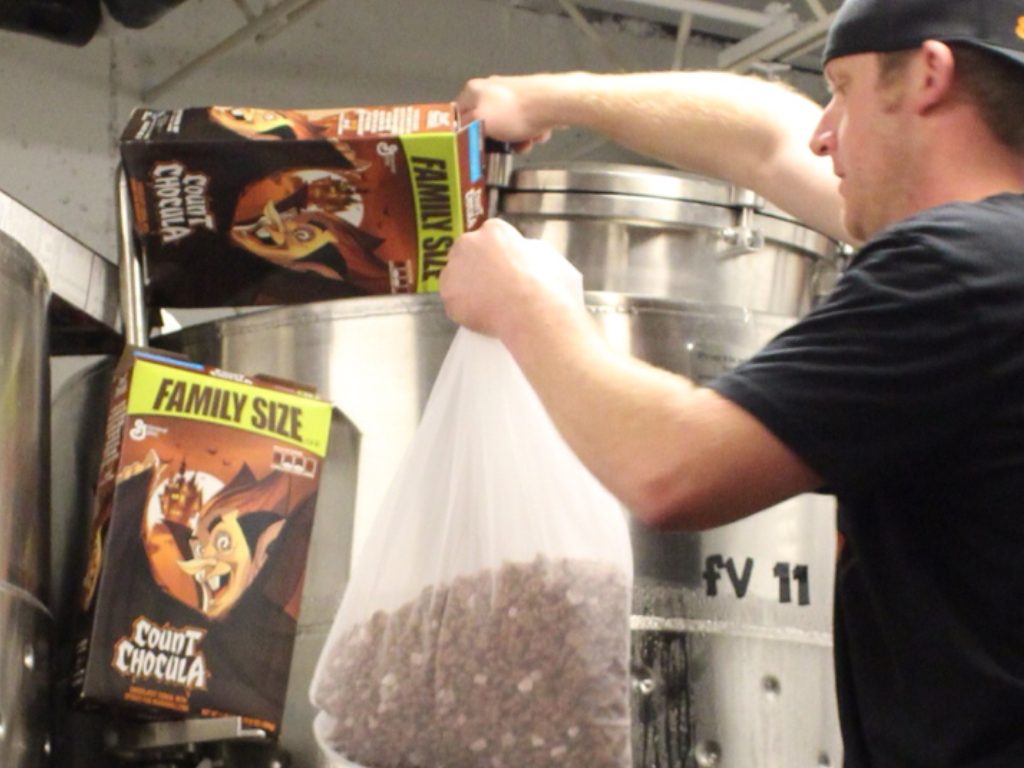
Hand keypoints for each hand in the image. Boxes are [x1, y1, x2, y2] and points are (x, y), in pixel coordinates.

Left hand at [440, 219, 542, 337]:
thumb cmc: (543, 284)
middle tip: (493, 286)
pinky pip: (453, 301)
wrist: (530, 311)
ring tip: (488, 304)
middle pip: (466, 252)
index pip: (489, 236)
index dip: (496, 253)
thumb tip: (520, 256)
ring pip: (455, 276)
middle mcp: (468, 243)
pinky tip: (482, 315)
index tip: (503, 267)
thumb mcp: (543, 255)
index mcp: (494, 230)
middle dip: (476, 266)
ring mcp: (454, 269)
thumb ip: (524, 250)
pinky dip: (463, 309)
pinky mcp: (448, 295)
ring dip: (466, 287)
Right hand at [456, 75, 555, 151]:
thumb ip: (463, 129)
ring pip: (506, 128)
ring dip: (515, 141)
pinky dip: (529, 134)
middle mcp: (491, 90)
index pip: (459, 115)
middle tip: (501, 148)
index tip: (469, 148)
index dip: (463, 133)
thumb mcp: (478, 123)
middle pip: (485, 125)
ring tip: (524, 142)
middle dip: (495, 141)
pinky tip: (536, 135)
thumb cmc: (515, 111)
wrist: (552, 104)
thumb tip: (457, 134)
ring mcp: (512, 97)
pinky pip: (524, 126)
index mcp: (473, 90)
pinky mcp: (530, 104)